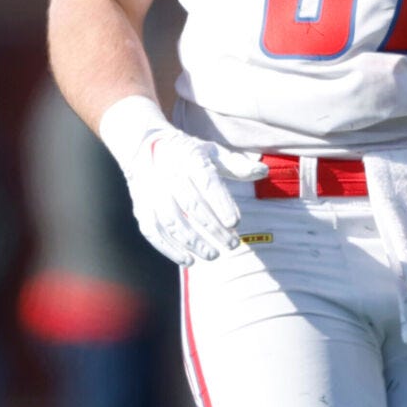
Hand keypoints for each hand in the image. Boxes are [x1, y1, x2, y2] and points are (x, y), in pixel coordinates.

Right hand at [100, 97, 267, 265]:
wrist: (143, 145)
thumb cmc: (187, 153)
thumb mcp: (211, 152)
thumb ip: (236, 165)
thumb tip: (264, 172)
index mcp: (190, 158)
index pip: (207, 182)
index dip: (221, 203)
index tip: (236, 223)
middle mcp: (168, 174)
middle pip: (192, 205)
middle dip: (213, 227)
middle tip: (233, 244)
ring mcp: (152, 191)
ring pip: (172, 220)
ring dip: (193, 241)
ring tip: (214, 255)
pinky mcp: (142, 206)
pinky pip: (152, 230)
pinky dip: (168, 248)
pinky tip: (188, 261)